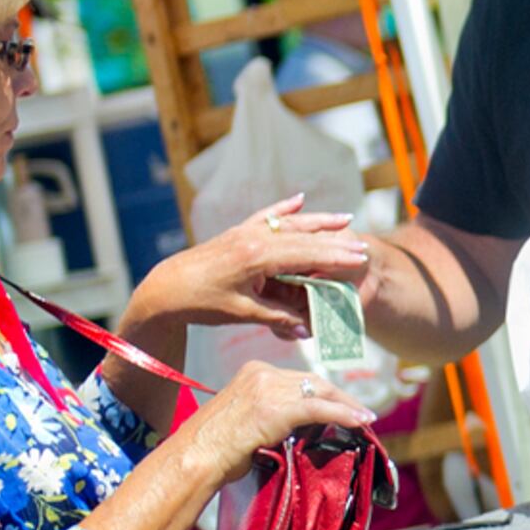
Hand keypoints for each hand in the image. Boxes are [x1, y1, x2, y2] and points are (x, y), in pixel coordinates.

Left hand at [122, 196, 372, 363]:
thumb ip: (276, 317)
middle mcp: (253, 238)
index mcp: (256, 257)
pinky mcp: (237, 233)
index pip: (305, 254)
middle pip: (302, 237)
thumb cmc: (202, 302)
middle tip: (363, 246)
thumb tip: (307, 329)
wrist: (167, 288)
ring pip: (288, 223)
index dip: (334, 257)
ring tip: (345, 218)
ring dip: (317, 221)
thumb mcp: (241, 313)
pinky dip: (283, 209)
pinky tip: (299, 200)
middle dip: (334, 241)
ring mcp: (245, 232)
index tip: (360, 257)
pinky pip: (266, 217)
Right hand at [177, 362, 378, 481]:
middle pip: (313, 382)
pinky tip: (361, 422)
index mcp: (253, 372)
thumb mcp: (247, 420)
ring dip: (347, 407)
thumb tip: (302, 426)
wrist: (197, 457)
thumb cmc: (216, 449)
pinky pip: (320, 409)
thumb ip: (272, 414)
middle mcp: (263, 374)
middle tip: (361, 412)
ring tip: (365, 419)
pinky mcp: (277, 408)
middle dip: (340, 397)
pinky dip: (344, 414)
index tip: (341, 404)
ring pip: (320, 393)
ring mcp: (269, 388)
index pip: (298, 379)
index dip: (324, 392)